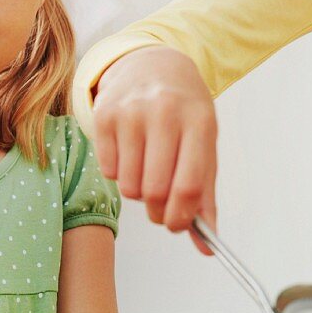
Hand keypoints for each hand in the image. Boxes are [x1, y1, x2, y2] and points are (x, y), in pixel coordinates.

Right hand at [93, 46, 217, 253]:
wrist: (151, 66)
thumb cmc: (183, 114)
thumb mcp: (204, 145)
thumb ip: (205, 197)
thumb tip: (207, 247)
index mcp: (199, 122)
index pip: (189, 184)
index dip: (182, 216)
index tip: (178, 227)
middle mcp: (165, 114)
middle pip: (155, 190)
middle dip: (157, 211)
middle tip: (159, 209)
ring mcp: (131, 113)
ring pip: (129, 186)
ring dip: (137, 193)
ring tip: (145, 173)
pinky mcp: (104, 116)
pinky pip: (109, 171)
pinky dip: (119, 174)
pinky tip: (129, 154)